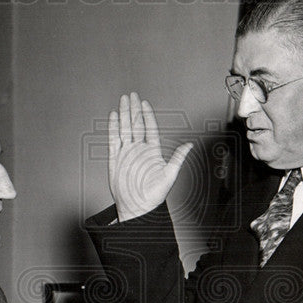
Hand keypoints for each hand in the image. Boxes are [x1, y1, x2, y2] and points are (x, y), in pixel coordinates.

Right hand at [108, 92, 192, 221]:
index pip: (149, 128)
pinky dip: (113, 128)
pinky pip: (113, 140)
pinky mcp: (115, 159)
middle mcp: (138, 149)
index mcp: (152, 151)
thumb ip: (177, 158)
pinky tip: (114, 117)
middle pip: (135, 124)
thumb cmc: (154, 195)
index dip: (147, 115)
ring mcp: (126, 153)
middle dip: (133, 109)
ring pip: (124, 129)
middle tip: (132, 95)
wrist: (137, 207)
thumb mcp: (169, 175)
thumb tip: (189, 145)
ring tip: (123, 101)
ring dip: (123, 115)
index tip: (145, 104)